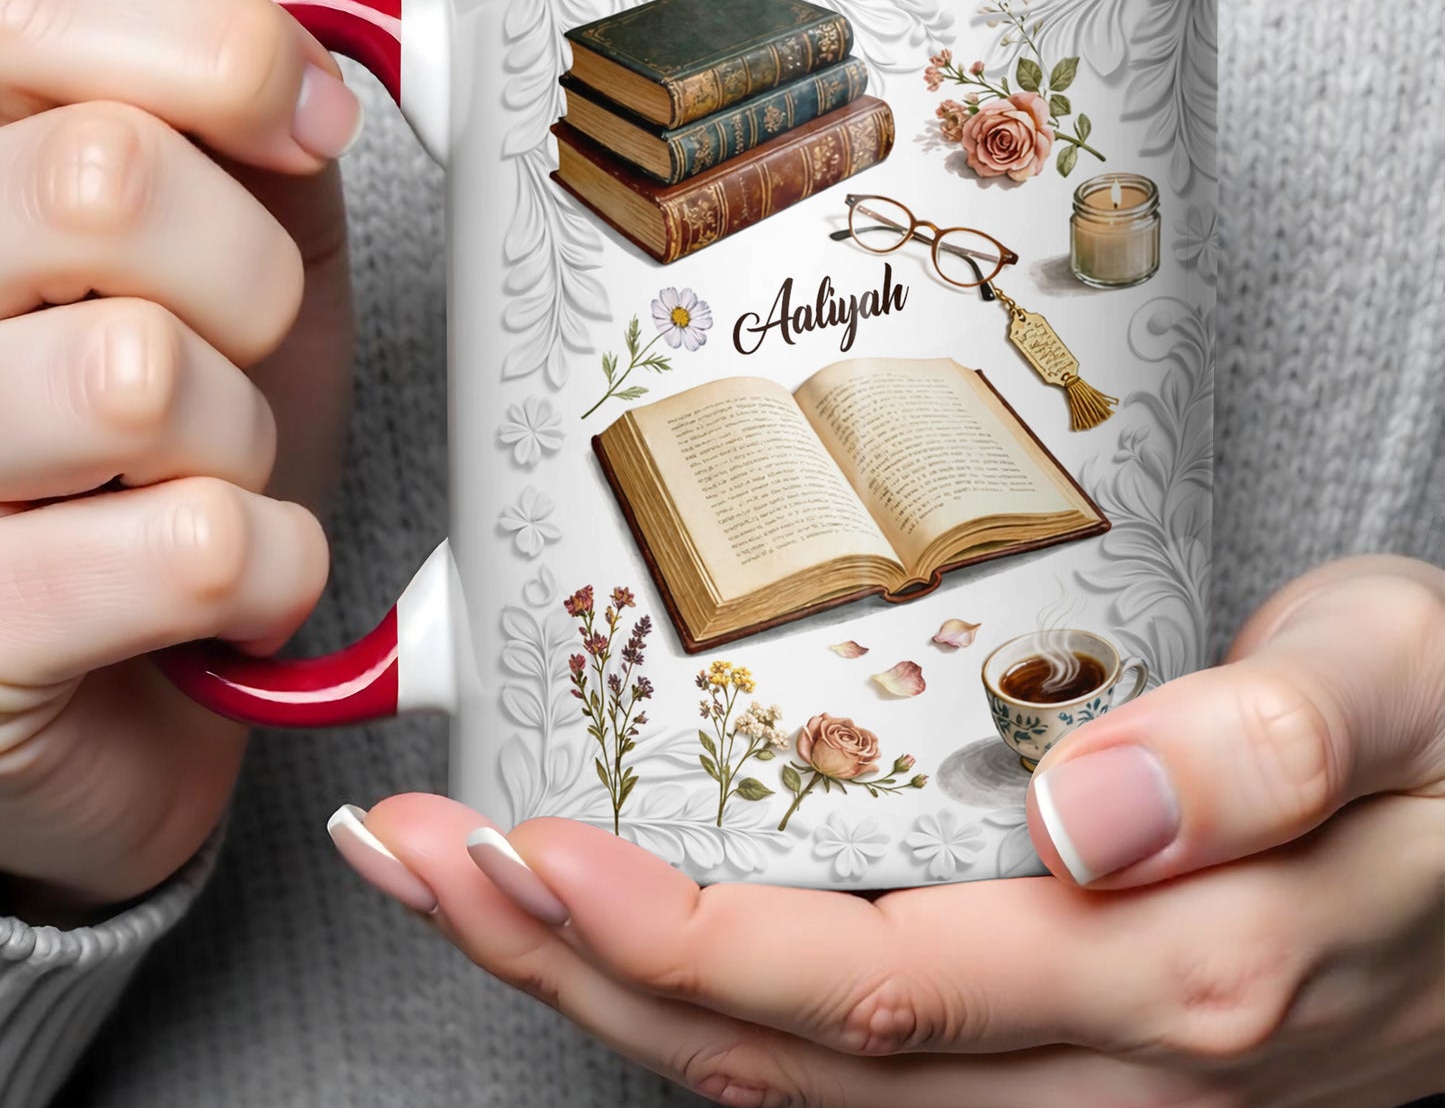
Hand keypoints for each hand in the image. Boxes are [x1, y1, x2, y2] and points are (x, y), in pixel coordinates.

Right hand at [0, 0, 358, 914]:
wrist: (122, 674)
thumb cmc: (160, 445)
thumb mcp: (216, 222)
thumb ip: (218, 50)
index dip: (228, 53)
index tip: (311, 130)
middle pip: (106, 181)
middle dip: (250, 280)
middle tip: (239, 349)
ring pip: (143, 372)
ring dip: (243, 440)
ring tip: (206, 477)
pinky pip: (191, 548)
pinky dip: (269, 571)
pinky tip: (224, 588)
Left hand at [339, 557, 1444, 1106]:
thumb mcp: (1402, 691)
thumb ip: (1268, 747)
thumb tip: (1094, 817)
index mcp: (1171, 972)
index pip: (862, 986)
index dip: (668, 934)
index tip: (518, 845)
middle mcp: (1101, 1057)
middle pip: (781, 1055)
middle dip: (568, 965)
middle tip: (415, 854)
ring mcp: (1075, 1076)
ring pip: (797, 1077)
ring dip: (607, 989)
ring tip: (469, 885)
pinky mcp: (1064, 1047)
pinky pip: (855, 1067)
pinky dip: (711, 1007)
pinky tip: (631, 943)